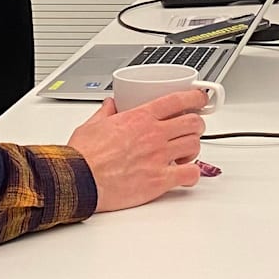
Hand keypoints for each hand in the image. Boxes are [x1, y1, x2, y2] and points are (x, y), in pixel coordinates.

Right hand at [68, 90, 209, 212]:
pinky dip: (192, 174)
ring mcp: (158, 157)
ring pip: (195, 145)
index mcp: (139, 118)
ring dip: (194, 149)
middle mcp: (153, 135)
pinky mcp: (159, 180)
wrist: (78, 181)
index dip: (195, 97)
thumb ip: (106, 113)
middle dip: (197, 124)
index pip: (177, 100)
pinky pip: (190, 174)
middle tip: (193, 129)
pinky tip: (185, 175)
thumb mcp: (92, 125)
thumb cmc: (82, 156)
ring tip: (186, 153)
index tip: (200, 98)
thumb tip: (110, 105)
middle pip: (193, 122)